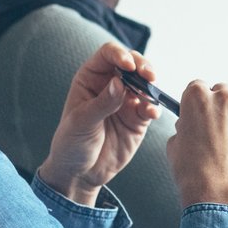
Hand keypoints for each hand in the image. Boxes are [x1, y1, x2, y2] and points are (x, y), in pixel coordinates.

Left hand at [38, 43, 161, 206]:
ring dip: (152, 85)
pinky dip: (155, 108)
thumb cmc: (72, 144)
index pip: (108, 55)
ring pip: (145, 82)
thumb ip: (102, 103)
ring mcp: (127, 101)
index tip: (129, 66)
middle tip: (150, 77)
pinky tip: (152, 114)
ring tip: (151, 94)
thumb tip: (120, 83)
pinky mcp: (139, 118)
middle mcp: (111, 85)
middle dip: (143, 66)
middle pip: (132, 63)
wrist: (81, 173)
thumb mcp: (81, 122)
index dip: (120, 55)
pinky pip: (151, 107)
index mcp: (91, 79)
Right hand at [163, 81, 227, 212]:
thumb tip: (190, 125)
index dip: (196, 101)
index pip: (197, 86)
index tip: (197, 113)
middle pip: (222, 92)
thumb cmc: (191, 171)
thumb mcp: (174, 145)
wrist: (218, 192)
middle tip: (214, 129)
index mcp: (197, 98)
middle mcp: (224, 99)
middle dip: (219, 107)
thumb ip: (184, 127)